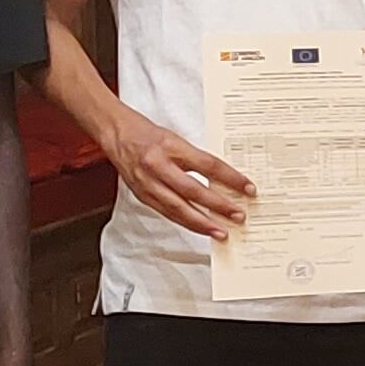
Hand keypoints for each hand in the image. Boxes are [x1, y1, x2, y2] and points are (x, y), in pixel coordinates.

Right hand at [110, 108, 256, 239]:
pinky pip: (166, 212)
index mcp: (171, 147)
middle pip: (193, 190)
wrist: (116, 133)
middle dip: (218, 206)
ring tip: (221, 231)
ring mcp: (147, 183)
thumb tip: (224, 179)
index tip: (248, 188)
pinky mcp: (141, 195)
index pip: (208, 165)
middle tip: (238, 216)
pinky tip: (199, 227)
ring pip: (178, 208)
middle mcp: (157, 165)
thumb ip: (197, 159)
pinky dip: (185, 222)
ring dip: (202, 222)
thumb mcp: (177, 140)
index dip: (230, 178)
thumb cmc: (148, 134)